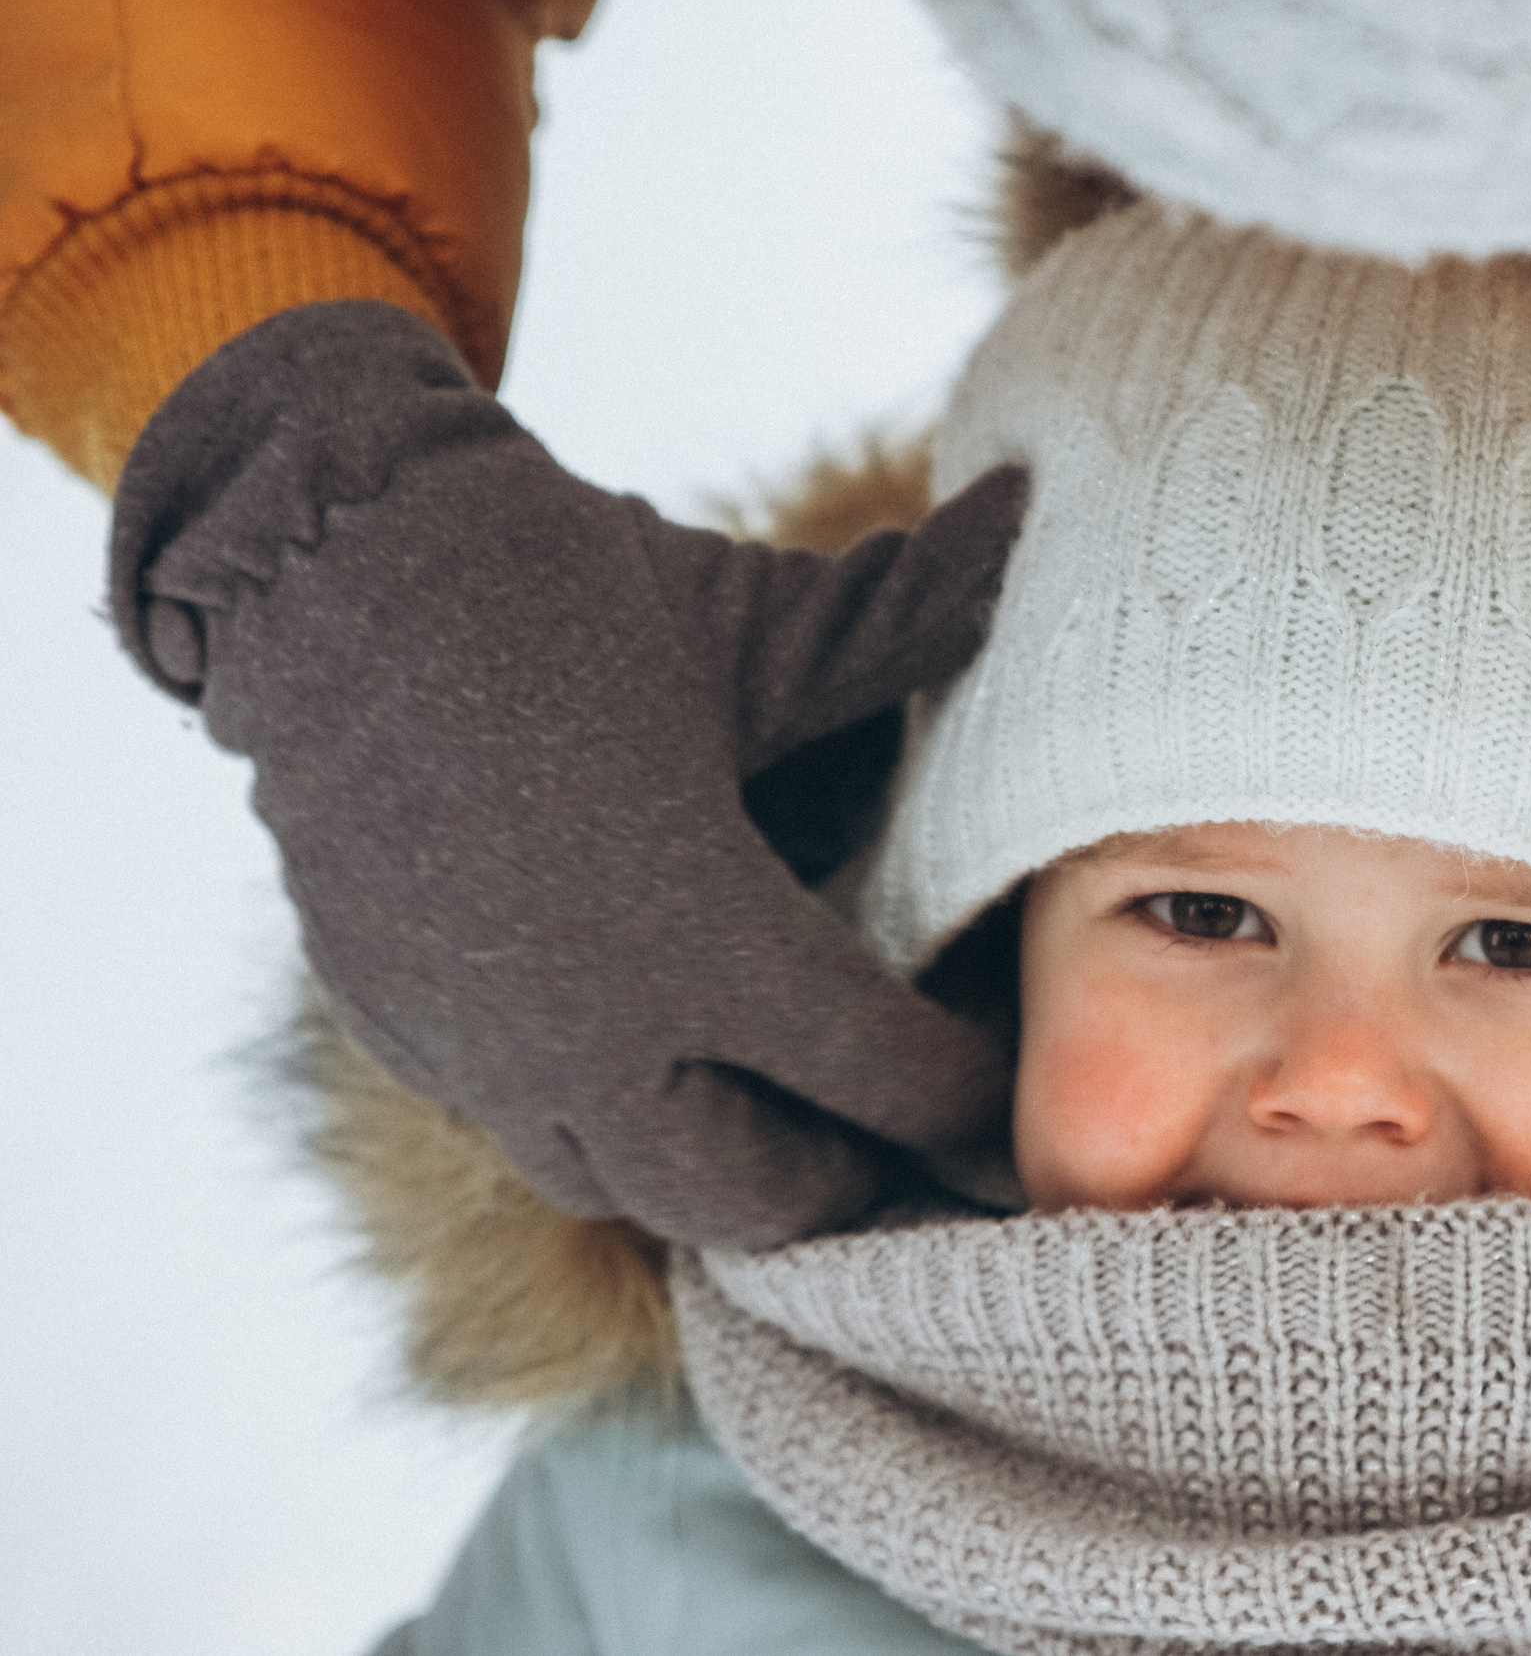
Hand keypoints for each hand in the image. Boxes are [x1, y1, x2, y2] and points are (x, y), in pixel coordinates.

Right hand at [113, 301, 1026, 1248]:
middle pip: (761, 1195)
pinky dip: (613, 1126)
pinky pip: (532, 1135)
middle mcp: (591, 1032)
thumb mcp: (759, 618)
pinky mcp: (406, 1036)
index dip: (961, 1096)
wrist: (321, 570)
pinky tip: (658, 1062)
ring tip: (790, 1111)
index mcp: (702, 936)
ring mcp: (483, 1051)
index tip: (1002, 1086)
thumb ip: (907, 618)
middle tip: (902, 1127)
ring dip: (725, 1170)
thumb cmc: (564, 589)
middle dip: (849, 1175)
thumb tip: (1024, 519)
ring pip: (632, 1191)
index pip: (880, 1078)